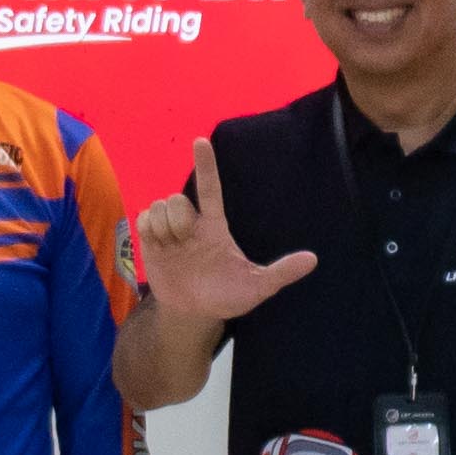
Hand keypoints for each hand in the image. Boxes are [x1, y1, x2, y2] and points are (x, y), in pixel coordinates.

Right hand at [136, 132, 319, 321]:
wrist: (194, 313)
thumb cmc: (226, 296)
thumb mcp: (258, 287)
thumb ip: (281, 272)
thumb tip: (313, 260)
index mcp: (215, 225)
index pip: (210, 188)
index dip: (206, 164)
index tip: (200, 141)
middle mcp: (192, 222)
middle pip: (178, 199)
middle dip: (179, 219)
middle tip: (186, 243)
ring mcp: (170, 230)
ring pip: (158, 206)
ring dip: (163, 229)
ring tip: (173, 249)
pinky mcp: (149, 240)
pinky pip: (142, 220)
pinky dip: (149, 232)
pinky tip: (159, 248)